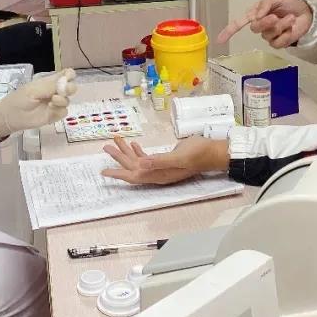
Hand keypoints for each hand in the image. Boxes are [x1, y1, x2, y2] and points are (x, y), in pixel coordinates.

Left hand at [0, 69, 76, 137]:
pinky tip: (51, 109)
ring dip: (62, 100)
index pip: (65, 75)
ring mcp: (55, 104)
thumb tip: (66, 81)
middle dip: (70, 88)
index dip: (70, 75)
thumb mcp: (33, 90)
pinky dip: (60, 110)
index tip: (69, 77)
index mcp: (49, 82)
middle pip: (71, 88)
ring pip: (68, 100)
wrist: (10, 117)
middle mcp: (55, 92)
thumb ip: (50, 85)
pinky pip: (64, 112)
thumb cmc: (19, 99)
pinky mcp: (54, 115)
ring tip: (52, 101)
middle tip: (63, 91)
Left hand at [101, 136, 229, 184]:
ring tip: (115, 140)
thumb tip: (140, 165)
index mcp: (159, 174)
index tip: (103, 172)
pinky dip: (139, 150)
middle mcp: (158, 173)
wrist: (213, 152)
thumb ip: (159, 161)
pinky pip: (148, 157)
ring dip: (127, 151)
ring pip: (139, 160)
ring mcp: (162, 167)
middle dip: (119, 157)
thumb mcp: (179, 156)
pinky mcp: (166, 159)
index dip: (118, 174)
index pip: (134, 176)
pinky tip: (134, 144)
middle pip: (133, 167)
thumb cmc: (198, 153)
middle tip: (106, 146)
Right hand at [217, 0, 312, 47]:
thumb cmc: (290, 3)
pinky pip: (277, 42)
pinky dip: (286, 34)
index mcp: (256, 13)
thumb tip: (256, 16)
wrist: (306, 12)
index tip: (219, 40)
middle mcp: (260, 25)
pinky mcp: (279, 43)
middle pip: (255, 28)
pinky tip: (291, 28)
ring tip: (290, 18)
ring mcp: (269, 35)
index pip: (239, 22)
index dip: (229, 31)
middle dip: (265, 22)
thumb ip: (265, 4)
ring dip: (281, 25)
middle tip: (276, 16)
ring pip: (268, 34)